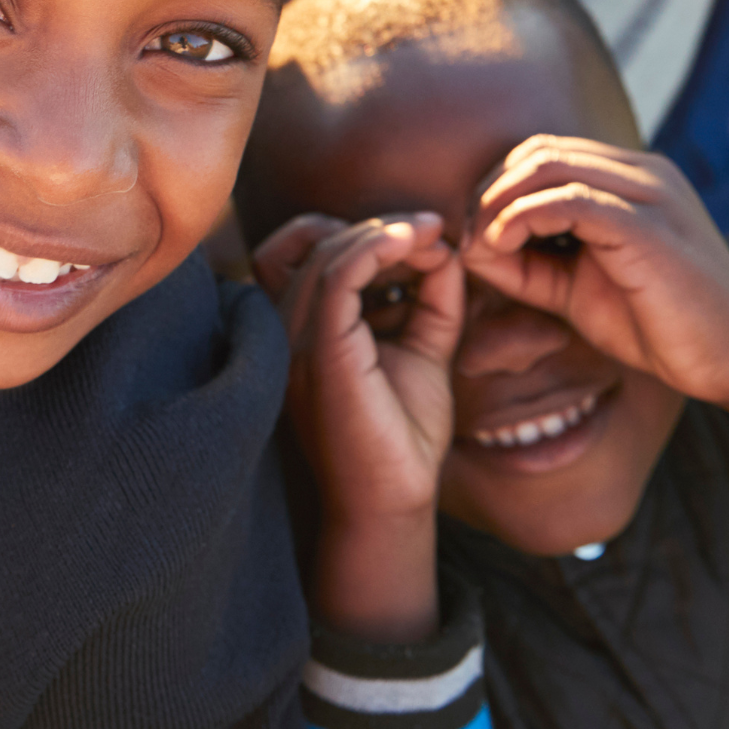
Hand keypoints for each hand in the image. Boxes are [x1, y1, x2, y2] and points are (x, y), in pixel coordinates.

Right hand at [260, 212, 464, 526]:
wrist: (393, 502)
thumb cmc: (403, 434)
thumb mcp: (423, 348)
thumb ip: (431, 297)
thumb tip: (441, 246)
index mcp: (301, 327)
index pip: (301, 249)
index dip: (354, 229)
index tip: (417, 236)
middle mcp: (287, 328)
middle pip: (319, 243)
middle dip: (382, 226)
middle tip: (435, 230)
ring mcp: (297, 340)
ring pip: (328, 252)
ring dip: (386, 232)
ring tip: (433, 235)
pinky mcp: (322, 352)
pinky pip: (338, 277)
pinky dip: (376, 247)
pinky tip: (414, 243)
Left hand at [464, 136, 728, 406]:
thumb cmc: (658, 323)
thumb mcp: (576, 286)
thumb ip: (527, 263)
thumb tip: (470, 246)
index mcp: (631, 178)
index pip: (544, 153)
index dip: (496, 187)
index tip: (474, 235)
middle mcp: (642, 174)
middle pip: (538, 152)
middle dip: (490, 192)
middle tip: (471, 240)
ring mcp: (650, 195)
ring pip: (548, 165)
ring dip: (498, 203)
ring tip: (485, 246)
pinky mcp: (650, 227)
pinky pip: (570, 200)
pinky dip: (522, 218)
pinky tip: (504, 247)